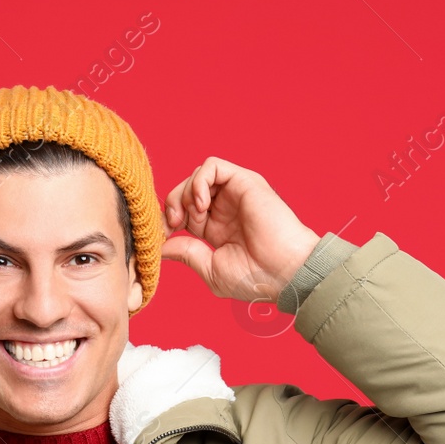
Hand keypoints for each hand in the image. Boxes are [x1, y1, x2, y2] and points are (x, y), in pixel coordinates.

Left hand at [160, 157, 320, 303]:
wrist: (284, 272)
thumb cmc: (255, 277)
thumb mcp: (210, 269)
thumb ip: (186, 253)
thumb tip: (160, 245)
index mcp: (215, 228)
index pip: (182, 211)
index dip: (167, 220)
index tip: (163, 236)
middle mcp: (224, 208)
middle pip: (185, 190)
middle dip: (172, 205)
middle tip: (173, 224)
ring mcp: (234, 193)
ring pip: (196, 176)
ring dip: (185, 194)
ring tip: (192, 217)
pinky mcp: (244, 181)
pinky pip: (212, 166)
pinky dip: (199, 181)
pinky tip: (202, 205)